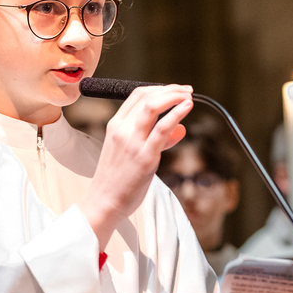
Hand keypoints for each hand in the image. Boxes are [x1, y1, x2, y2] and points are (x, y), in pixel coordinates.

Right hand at [80, 84, 192, 248]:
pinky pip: (162, 129)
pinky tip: (187, 107)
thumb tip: (180, 129)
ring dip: (174, 97)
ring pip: (153, 107)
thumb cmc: (118, 180)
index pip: (137, 96)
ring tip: (189, 96)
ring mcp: (132, 142)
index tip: (175, 90)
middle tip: (187, 90)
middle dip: (170, 89)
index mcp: (115, 126)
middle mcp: (122, 130)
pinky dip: (177, 114)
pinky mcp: (144, 157)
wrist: (104, 203)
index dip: (159, 89)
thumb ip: (155, 138)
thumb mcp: (131, 152)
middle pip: (147, 97)